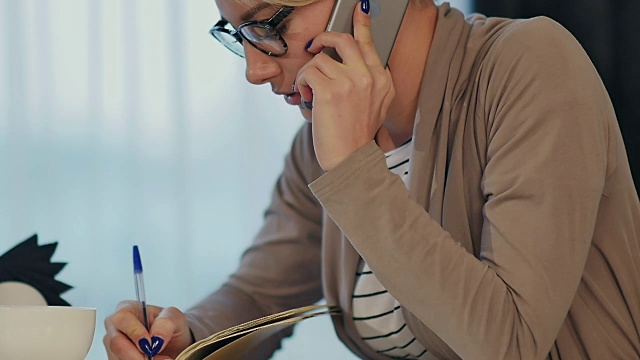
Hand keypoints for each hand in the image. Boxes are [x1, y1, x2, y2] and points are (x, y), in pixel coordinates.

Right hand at [104, 300, 192, 359]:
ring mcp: (113, 345)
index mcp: (127, 309)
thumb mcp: (175, 318)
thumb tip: (156, 335)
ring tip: (160, 358)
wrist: (174, 345)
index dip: (135, 333)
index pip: (122, 318)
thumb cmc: (170, 327)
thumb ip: (166, 322)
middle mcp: (116, 327)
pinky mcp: (116, 358)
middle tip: (155, 357)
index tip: (149, 345)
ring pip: (118, 357)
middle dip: (137, 354)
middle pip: (116, 342)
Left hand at [295, 0, 394, 170]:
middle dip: (324, 39)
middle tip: (314, 48)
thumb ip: (368, 83)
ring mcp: (351, 82)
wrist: (351, 162)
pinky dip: (302, 84)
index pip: (369, 44)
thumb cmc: (356, 138)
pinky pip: (308, 72)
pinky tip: (307, 97)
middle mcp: (370, 77)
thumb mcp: (374, 107)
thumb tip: (348, 65)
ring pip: (320, 59)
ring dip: (308, 74)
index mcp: (383, 81)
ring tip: (310, 93)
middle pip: (344, 40)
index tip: (359, 9)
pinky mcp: (331, 90)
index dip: (362, 24)